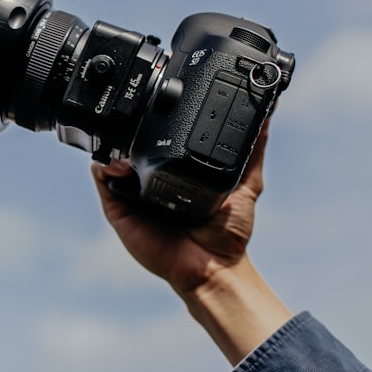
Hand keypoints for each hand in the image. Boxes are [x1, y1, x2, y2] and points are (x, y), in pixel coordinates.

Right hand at [91, 121, 291, 364]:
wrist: (210, 268)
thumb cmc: (228, 233)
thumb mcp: (247, 182)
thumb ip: (253, 149)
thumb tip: (269, 111)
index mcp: (175, 172)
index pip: (159, 139)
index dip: (156, 121)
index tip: (160, 102)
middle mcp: (150, 180)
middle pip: (131, 144)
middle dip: (130, 129)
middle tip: (138, 118)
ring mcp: (131, 194)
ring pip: (112, 157)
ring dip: (115, 144)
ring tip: (128, 142)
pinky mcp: (117, 208)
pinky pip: (102, 179)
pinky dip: (104, 165)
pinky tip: (118, 162)